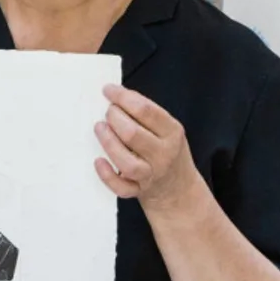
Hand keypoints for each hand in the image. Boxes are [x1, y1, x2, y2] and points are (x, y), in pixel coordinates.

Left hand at [95, 85, 199, 210]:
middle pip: (133, 134)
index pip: (146, 111)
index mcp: (172, 133)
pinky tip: (99, 161)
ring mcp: (151, 174)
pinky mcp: (138, 190)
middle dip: (114, 118)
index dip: (123, 97)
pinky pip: (121, 187)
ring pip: (127, 162)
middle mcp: (163, 154)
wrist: (179, 189)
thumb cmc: (167, 152)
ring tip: (99, 128)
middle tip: (108, 111)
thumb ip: (147, 115)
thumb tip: (116, 95)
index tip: (109, 90)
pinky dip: (107, 175)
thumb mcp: (168, 130)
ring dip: (109, 143)